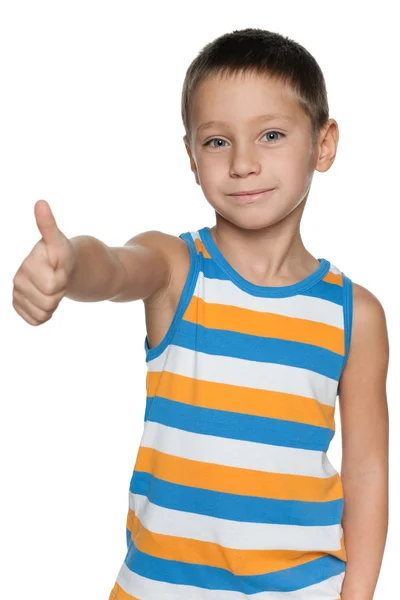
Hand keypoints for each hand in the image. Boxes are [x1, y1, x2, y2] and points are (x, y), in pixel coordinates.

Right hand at [12, 199, 75, 325]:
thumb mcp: (58, 241)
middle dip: (59, 292)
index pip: (52, 285)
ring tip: (53, 288)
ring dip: (54, 304)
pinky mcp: (20, 308)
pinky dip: (46, 314)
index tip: (59, 269)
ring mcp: (17, 295)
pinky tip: (46, 299)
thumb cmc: (61, 254)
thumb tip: (40, 202)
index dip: (62, 279)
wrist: (60, 269)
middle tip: (59, 280)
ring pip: (44, 313)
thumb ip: (48, 225)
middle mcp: (17, 281)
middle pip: (49, 301)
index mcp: (25, 266)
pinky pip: (37, 321)